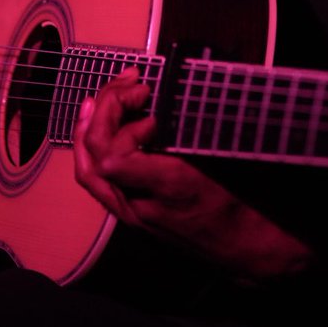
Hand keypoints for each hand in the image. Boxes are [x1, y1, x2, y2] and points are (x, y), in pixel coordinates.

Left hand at [73, 67, 313, 282]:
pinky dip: (96, 147)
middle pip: (96, 157)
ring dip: (92, 125)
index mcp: (166, 188)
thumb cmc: (236, 200)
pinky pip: (98, 180)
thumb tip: (162, 101)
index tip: (151, 105)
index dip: (123, 123)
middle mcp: (139, 205)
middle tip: (130, 83)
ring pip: (88, 170)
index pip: (114, 160)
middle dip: (106, 109)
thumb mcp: (218, 159)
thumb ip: (186, 134)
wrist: (239, 243)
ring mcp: (131, 211)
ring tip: (107, 96)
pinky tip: (109, 126)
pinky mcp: (130, 212)